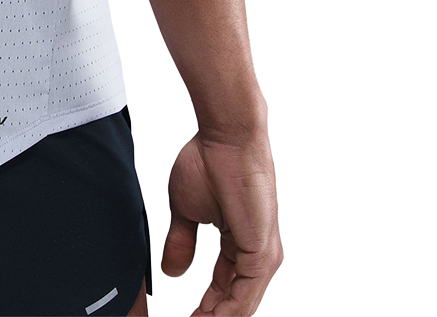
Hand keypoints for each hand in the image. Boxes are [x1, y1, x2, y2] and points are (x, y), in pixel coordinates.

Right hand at [161, 128, 282, 315]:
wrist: (226, 137)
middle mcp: (258, 254)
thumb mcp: (186, 209)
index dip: (206, 307)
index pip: (224, 287)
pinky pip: (244, 297)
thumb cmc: (209, 162)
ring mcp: (263, 256)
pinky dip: (225, 314)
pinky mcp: (263, 253)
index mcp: (241, 244)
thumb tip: (173, 273)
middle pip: (235, 302)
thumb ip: (182, 242)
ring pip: (241, 305)